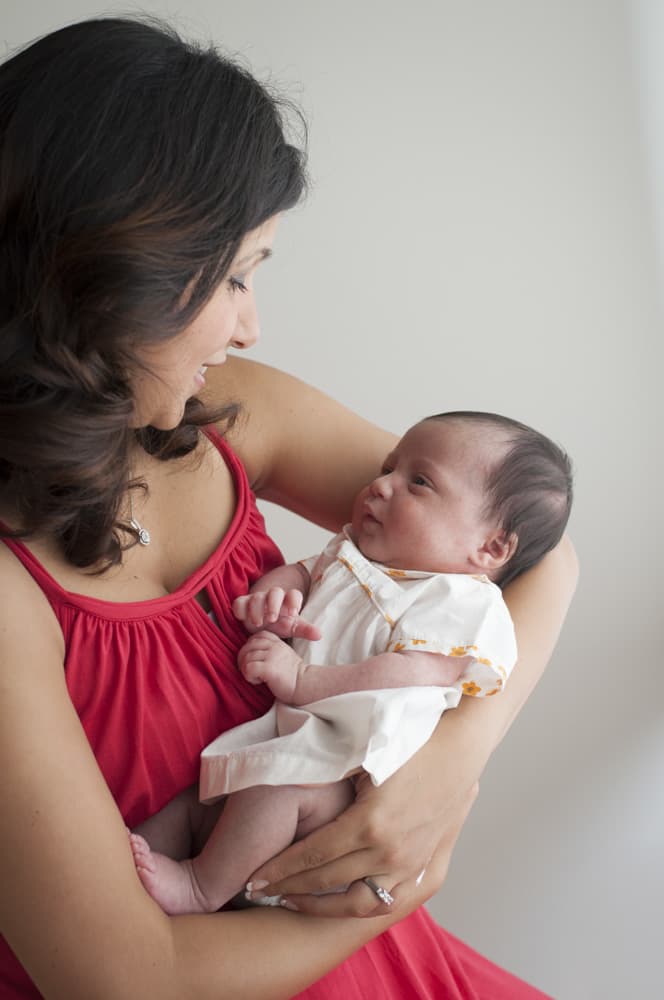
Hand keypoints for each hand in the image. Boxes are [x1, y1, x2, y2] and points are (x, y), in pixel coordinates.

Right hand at [232, 587, 320, 640]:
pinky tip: (242, 618)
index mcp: (287, 601)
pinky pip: (239, 602)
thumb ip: (305, 630)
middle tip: (272, 619)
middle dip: (273, 604)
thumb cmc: (279, 624)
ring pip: (257, 597)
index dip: (294, 601)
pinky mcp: (242, 604)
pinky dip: (240, 609)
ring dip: (257, 609)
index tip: (293, 612)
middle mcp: (272, 597)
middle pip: (275, 592)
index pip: (294, 594)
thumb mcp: (292, 628)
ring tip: (259, 623)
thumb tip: (319, 635)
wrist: (260, 625)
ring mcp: (256, 599)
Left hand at [238, 630, 306, 702]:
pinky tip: (258, 681)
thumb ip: (268, 650)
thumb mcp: (282, 655)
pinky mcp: (269, 668)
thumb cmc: (291, 675)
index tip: (256, 662)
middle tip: (252, 672)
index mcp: (276, 642)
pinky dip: (249, 677)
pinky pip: (249, 668)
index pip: (254, 638)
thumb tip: (248, 653)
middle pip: (247, 647)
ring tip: (257, 678)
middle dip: (244, 660)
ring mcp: (272, 656)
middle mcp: (274, 646)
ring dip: (247, 670)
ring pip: (246, 658)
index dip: (250, 650)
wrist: (305, 686)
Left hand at [244, 734, 478, 917]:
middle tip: (259, 892)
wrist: (462, 745)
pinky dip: (358, 907)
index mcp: (371, 823)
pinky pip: (388, 902)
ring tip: (293, 901)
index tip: (253, 879)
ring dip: (320, 907)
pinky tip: (337, 901)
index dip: (280, 870)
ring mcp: (411, 864)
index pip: (313, 855)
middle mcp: (391, 851)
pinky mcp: (427, 868)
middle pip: (327, 881)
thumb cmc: (412, 739)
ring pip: (357, 904)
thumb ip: (324, 768)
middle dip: (289, 888)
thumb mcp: (363, 751)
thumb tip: (283, 775)